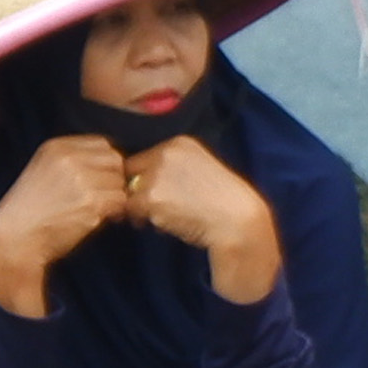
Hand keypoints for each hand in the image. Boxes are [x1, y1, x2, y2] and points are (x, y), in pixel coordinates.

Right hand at [0, 134, 131, 315]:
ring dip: (113, 198)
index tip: (102, 177)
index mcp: (56, 147)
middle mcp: (70, 159)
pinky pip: (119, 201)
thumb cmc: (29, 210)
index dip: (106, 162)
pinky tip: (97, 218)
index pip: (102, 144)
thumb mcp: (42, 170)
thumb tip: (110, 164)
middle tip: (105, 195)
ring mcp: (82, 179)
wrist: (16, 237)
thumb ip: (72, 161)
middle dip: (114, 178)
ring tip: (97, 210)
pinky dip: (113, 212)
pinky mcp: (91, 202)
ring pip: (119, 183)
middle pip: (115, 160)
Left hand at [124, 135, 280, 304]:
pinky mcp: (150, 196)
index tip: (161, 193)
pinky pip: (132, 211)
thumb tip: (143, 180)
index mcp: (180, 142)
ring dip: (143, 208)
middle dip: (138, 190)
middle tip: (157, 208)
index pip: (144, 156)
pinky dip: (146, 221)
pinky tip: (169, 224)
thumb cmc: (223, 203)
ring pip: (130, 192)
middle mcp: (166, 152)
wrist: (236, 221)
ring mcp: (157, 173)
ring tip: (169, 218)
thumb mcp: (201, 169)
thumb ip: (174, 168)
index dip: (147, 178)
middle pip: (131, 170)